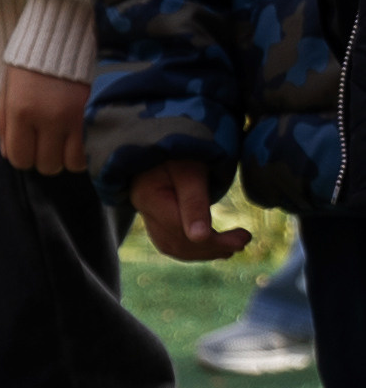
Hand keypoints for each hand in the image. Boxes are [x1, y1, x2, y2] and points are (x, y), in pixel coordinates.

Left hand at [0, 64, 89, 175]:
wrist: (58, 40)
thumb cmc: (27, 66)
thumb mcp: (7, 91)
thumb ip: (3, 123)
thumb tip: (8, 154)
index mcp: (19, 112)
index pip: (19, 158)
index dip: (23, 157)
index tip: (27, 146)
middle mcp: (45, 119)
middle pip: (45, 165)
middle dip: (43, 159)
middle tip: (45, 142)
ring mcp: (70, 118)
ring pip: (68, 164)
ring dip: (64, 158)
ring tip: (62, 143)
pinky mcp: (89, 115)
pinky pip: (87, 153)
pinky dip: (82, 155)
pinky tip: (76, 143)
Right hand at [128, 157, 251, 261]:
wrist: (168, 135)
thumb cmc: (181, 149)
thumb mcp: (192, 169)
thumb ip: (194, 202)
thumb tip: (200, 237)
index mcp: (148, 196)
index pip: (181, 229)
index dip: (214, 240)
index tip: (244, 238)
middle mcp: (143, 208)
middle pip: (177, 242)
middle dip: (212, 248)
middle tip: (242, 242)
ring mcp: (146, 213)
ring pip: (173, 245)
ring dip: (203, 252)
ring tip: (231, 248)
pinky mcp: (154, 214)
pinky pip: (171, 240)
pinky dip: (193, 247)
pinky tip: (213, 246)